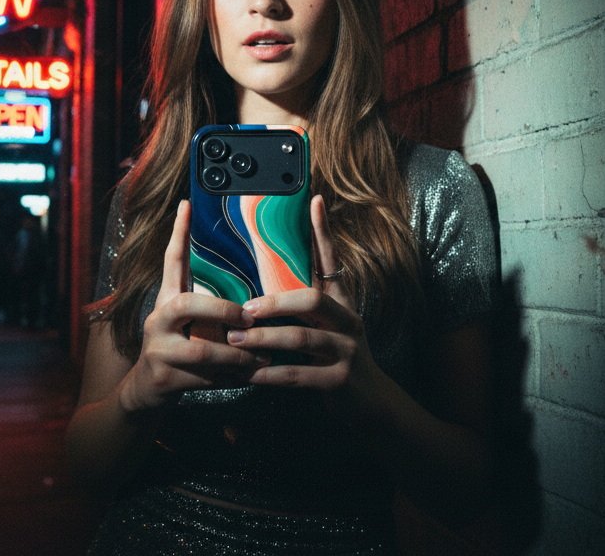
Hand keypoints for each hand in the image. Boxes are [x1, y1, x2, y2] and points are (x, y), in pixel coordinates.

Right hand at [117, 200, 268, 413]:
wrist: (146, 394)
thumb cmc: (178, 353)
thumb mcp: (188, 325)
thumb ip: (209, 308)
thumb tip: (251, 293)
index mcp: (166, 302)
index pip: (171, 261)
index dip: (179, 233)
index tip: (188, 204)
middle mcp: (157, 321)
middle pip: (185, 305)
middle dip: (222, 310)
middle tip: (249, 317)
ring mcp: (158, 351)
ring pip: (201, 351)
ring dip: (236, 354)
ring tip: (261, 355)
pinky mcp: (164, 379)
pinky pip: (205, 379)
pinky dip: (232, 378)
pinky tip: (249, 377)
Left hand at [227, 195, 376, 398]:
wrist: (370, 402)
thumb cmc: (337, 359)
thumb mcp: (328, 328)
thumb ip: (304, 308)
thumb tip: (267, 284)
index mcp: (342, 304)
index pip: (332, 261)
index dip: (323, 233)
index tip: (314, 201)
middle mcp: (348, 322)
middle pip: (313, 300)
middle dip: (274, 302)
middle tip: (243, 309)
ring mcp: (347, 352)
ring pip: (302, 339)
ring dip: (264, 339)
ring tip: (234, 341)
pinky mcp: (340, 381)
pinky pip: (299, 375)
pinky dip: (270, 374)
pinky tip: (249, 375)